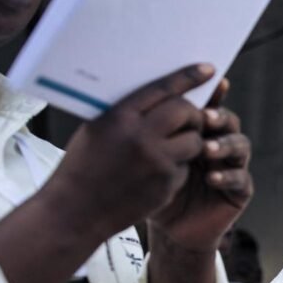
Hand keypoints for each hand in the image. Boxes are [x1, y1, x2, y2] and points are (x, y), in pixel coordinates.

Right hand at [43, 64, 215, 241]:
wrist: (74, 212)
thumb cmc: (82, 167)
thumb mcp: (97, 129)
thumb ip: (127, 113)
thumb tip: (161, 97)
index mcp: (120, 117)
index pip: (163, 89)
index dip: (189, 77)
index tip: (208, 69)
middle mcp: (141, 137)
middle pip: (186, 112)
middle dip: (194, 113)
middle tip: (191, 117)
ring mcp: (156, 162)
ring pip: (194, 140)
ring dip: (191, 140)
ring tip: (172, 146)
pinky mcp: (166, 185)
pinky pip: (186, 167)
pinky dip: (178, 167)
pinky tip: (157, 174)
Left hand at [148, 77, 252, 250]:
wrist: (168, 229)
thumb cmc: (154, 190)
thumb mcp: (148, 157)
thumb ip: (150, 132)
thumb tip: (137, 98)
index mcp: (199, 131)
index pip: (209, 106)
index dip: (213, 94)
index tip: (212, 82)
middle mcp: (219, 144)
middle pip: (229, 121)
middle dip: (219, 117)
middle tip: (204, 117)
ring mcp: (232, 166)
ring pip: (241, 145)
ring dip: (225, 143)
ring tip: (206, 149)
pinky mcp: (240, 191)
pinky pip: (241, 178)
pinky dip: (228, 176)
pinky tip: (212, 178)